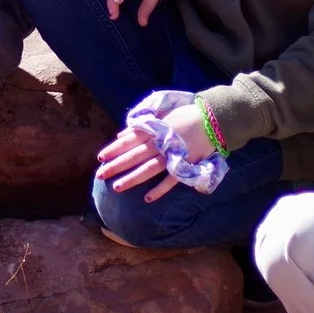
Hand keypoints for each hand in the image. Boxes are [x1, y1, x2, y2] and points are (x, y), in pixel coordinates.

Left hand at [93, 101, 214, 202]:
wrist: (213, 118)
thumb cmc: (184, 115)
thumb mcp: (161, 114)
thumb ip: (140, 125)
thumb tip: (120, 135)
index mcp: (154, 129)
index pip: (129, 140)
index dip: (114, 149)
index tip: (100, 158)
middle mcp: (160, 142)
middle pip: (134, 155)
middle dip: (116, 165)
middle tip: (100, 175)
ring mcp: (173, 154)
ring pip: (149, 168)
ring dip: (132, 178)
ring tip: (117, 187)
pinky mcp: (186, 164)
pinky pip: (172, 179)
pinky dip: (160, 189)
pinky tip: (148, 198)